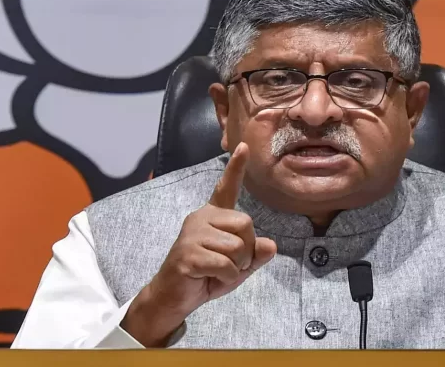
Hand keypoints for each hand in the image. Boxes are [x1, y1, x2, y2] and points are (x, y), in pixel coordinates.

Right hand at [121, 143, 276, 346]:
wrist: (174, 298)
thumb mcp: (238, 267)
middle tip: (231, 264)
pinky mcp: (187, 253)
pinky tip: (210, 278)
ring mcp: (192, 234)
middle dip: (246, 250)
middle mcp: (201, 218)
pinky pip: (225, 264)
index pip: (226, 188)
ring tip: (218, 272)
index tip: (244, 146)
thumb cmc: (206, 277)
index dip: (236, 168)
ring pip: (237, 246)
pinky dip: (226, 277)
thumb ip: (255, 255)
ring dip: (236, 267)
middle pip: (246, 223)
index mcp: (213, 216)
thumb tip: (270, 245)